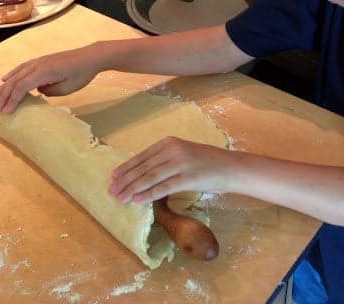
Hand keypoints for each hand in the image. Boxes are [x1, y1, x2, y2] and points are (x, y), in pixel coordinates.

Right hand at [0, 46, 97, 112]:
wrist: (90, 57)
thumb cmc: (82, 74)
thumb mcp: (67, 88)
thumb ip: (50, 91)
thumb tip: (38, 91)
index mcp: (44, 72)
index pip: (22, 87)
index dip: (12, 100)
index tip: (5, 112)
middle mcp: (38, 65)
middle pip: (16, 81)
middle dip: (4, 95)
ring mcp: (39, 61)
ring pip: (17, 73)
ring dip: (5, 85)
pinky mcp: (41, 60)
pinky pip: (22, 67)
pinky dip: (12, 74)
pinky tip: (5, 79)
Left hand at [109, 137, 237, 204]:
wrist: (231, 167)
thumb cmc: (207, 163)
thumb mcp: (183, 154)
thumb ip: (164, 160)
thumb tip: (142, 174)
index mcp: (169, 142)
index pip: (142, 156)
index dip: (126, 168)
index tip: (113, 177)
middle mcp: (172, 149)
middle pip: (143, 167)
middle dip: (125, 180)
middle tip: (112, 191)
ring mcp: (180, 163)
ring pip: (150, 177)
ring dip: (132, 189)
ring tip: (120, 198)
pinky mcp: (188, 177)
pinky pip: (163, 187)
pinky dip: (148, 194)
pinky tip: (137, 201)